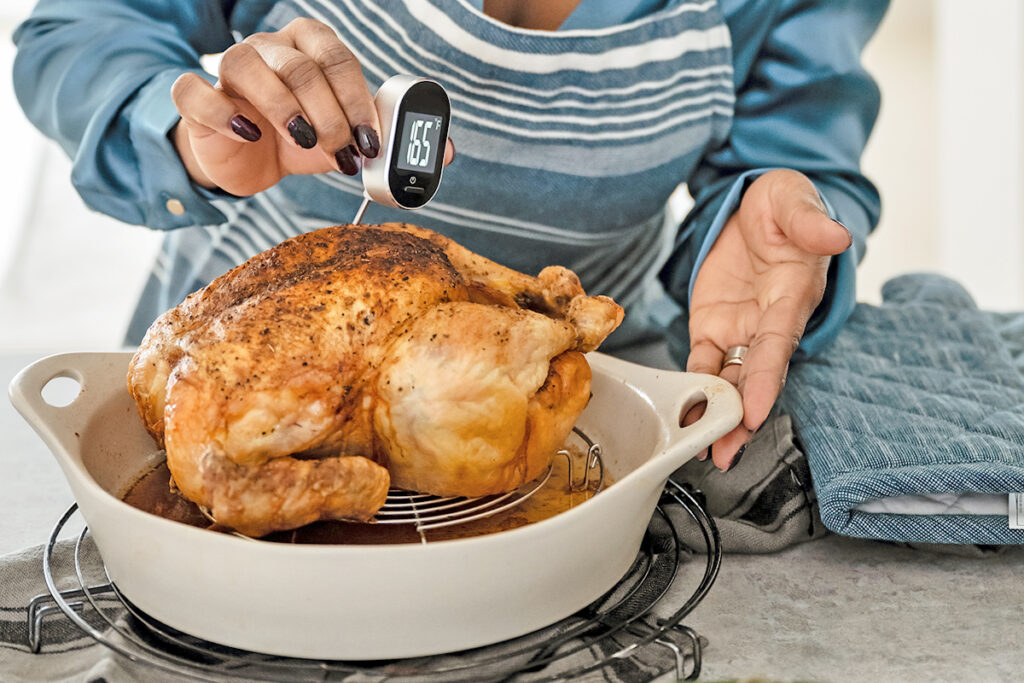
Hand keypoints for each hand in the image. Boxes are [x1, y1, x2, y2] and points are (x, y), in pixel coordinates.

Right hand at [170, 17, 453, 195]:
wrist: (249, 159)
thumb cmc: (301, 139)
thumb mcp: (347, 141)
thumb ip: (389, 141)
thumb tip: (446, 154)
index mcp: (311, 48)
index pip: (339, 58)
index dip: (358, 101)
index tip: (372, 143)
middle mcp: (270, 48)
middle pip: (301, 66)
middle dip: (329, 114)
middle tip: (343, 153)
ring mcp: (230, 67)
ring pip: (250, 67)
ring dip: (285, 110)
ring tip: (305, 143)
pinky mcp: (198, 97)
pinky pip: (197, 91)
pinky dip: (223, 112)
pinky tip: (248, 134)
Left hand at [686, 169, 851, 469]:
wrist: (754, 207)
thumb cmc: (782, 207)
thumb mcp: (794, 201)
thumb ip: (810, 220)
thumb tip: (836, 235)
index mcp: (791, 299)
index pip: (777, 346)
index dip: (767, 380)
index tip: (756, 411)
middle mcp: (767, 323)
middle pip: (753, 377)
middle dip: (741, 417)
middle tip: (726, 454)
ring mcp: (739, 328)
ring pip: (728, 379)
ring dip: (717, 415)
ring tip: (704, 452)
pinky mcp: (712, 326)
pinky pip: (700, 362)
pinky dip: (692, 389)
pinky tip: (685, 418)